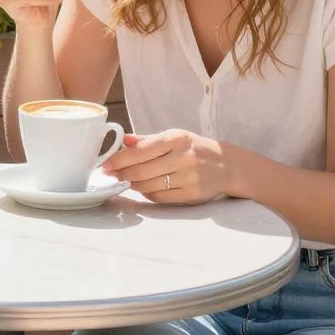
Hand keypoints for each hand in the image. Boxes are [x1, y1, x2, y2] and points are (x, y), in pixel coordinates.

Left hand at [102, 128, 228, 203]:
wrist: (228, 165)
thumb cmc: (196, 149)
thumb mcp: (175, 137)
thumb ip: (148, 140)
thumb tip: (124, 140)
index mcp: (177, 139)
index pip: (140, 151)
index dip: (119, 159)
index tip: (106, 164)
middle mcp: (183, 158)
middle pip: (141, 171)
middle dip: (121, 174)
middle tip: (110, 175)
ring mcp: (188, 178)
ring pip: (148, 186)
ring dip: (132, 185)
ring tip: (125, 180)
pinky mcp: (191, 195)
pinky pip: (160, 197)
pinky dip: (147, 193)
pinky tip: (143, 188)